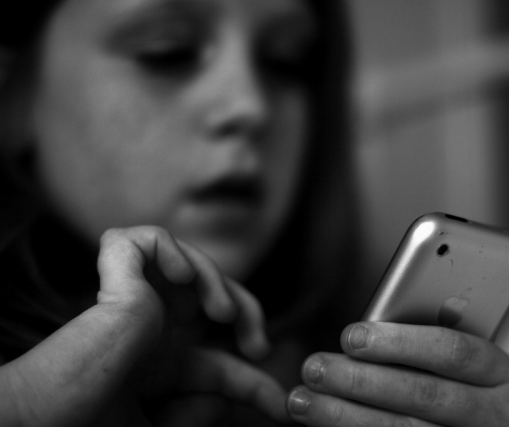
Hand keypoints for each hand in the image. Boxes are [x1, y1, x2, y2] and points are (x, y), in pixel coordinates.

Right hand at [0, 226, 287, 425]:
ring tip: (221, 315)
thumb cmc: (91, 422)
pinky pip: (150, 238)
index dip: (254, 383)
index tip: (279, 406)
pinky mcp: (115, 272)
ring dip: (218, 281)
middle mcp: (152, 324)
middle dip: (247, 311)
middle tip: (256, 346)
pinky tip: (181, 277)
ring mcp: (134, 295)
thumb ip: (195, 412)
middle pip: (216, 294)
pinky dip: (171, 248)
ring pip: (192, 262)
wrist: (47, 416)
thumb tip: (229, 401)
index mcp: (161, 361)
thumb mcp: (157, 425)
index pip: (219, 362)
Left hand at [286, 322, 508, 426]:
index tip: (351, 336)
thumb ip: (420, 342)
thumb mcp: (451, 360)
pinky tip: (324, 424)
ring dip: (344, 416)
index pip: (453, 351)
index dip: (400, 342)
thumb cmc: (452, 382)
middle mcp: (495, 415)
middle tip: (315, 368)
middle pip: (424, 395)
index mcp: (499, 373)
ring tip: (303, 401)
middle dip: (361, 381)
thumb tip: (360, 335)